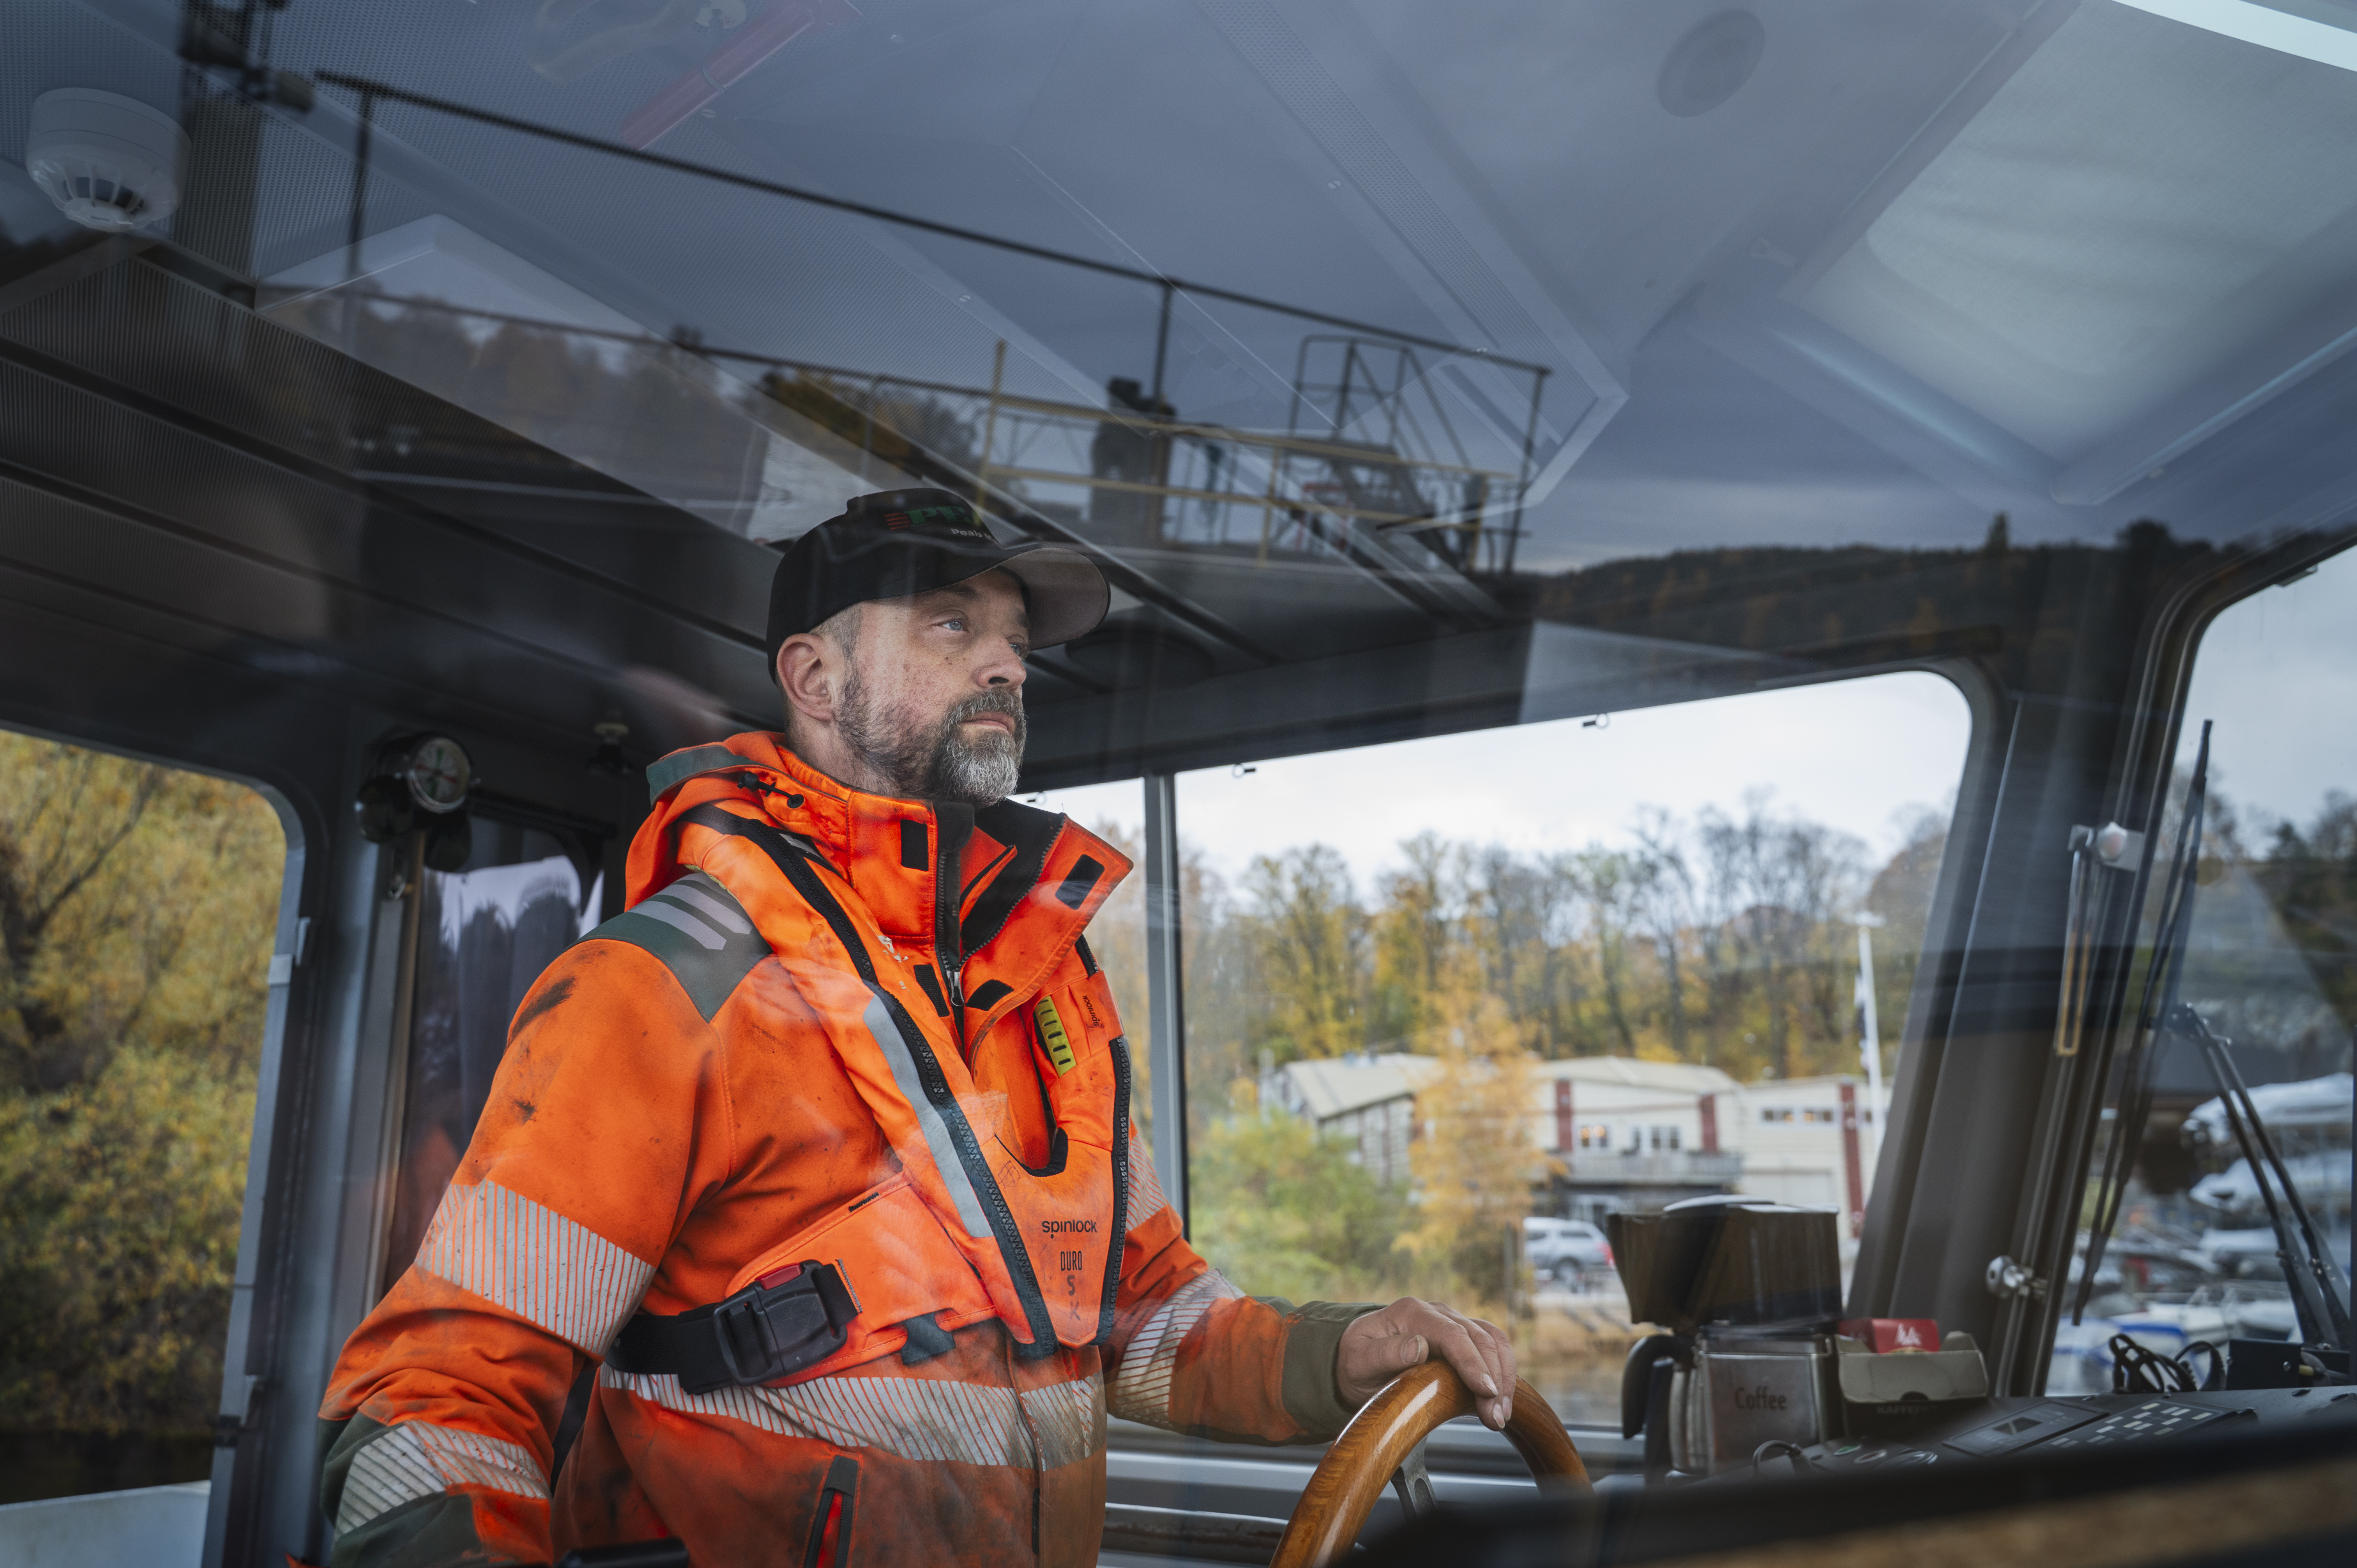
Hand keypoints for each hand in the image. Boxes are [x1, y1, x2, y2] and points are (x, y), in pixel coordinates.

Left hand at [1335, 1298, 1516, 1429]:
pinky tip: (1502, 1400)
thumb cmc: (1356, 1362)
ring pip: (1492, 1340)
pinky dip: (1503, 1371)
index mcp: (1412, 1312)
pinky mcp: (1462, 1337)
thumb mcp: (1359, 1361)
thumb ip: (1385, 1353)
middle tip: (1495, 1418)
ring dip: (1504, 1376)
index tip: (1486, 1391)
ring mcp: (1452, 1322)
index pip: (1452, 1334)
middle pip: (1478, 1338)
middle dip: (1494, 1378)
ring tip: (1501, 1414)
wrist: (1355, 1359)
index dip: (1472, 1362)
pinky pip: (1492, 1346)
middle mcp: (1437, 1312)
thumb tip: (1419, 1347)